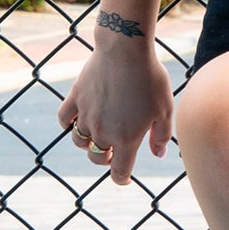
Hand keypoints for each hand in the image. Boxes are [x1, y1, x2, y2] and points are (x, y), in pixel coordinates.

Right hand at [57, 26, 172, 186]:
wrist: (126, 50)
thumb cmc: (150, 79)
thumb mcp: (165, 109)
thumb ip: (162, 136)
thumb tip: (158, 154)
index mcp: (126, 139)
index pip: (119, 171)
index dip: (122, 179)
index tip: (124, 178)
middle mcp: (102, 132)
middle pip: (96, 157)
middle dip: (104, 158)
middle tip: (113, 150)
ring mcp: (86, 116)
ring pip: (79, 141)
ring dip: (88, 142)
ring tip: (97, 133)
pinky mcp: (75, 98)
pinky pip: (64, 119)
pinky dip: (68, 123)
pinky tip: (77, 119)